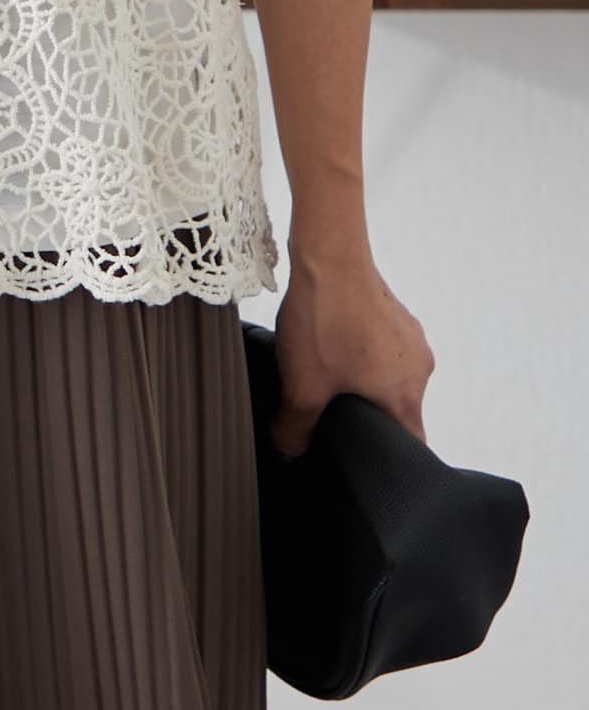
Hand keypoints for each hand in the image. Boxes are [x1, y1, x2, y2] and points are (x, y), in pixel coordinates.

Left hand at [268, 249, 435, 458]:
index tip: (361, 455)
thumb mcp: (301, 386)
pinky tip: (329, 341)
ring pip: (388, 374)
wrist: (329, 254)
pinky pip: (382, 345)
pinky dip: (360, 351)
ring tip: (325, 371)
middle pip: (397, 408)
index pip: (410, 443)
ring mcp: (410, 336)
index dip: (385, 454)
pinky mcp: (395, 312)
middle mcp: (419, 367)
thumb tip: (290, 451)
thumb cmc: (324, 320)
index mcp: (407, 395)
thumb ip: (296, 428)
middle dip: (365, 413)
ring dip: (360, 378)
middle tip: (331, 411)